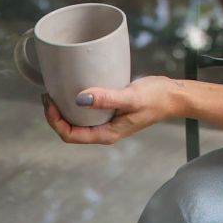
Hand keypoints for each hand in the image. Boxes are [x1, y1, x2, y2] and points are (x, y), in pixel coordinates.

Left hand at [41, 75, 176, 144]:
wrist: (173, 96)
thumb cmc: (156, 98)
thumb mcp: (130, 97)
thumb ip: (106, 98)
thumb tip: (80, 98)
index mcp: (106, 134)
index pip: (71, 135)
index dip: (55, 122)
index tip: (50, 102)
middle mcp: (104, 130)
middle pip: (70, 130)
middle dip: (55, 115)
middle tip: (48, 94)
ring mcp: (107, 121)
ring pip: (77, 120)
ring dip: (64, 108)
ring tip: (56, 90)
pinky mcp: (110, 110)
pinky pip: (87, 109)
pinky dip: (77, 100)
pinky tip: (75, 86)